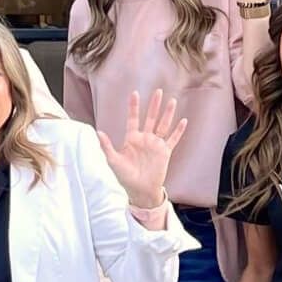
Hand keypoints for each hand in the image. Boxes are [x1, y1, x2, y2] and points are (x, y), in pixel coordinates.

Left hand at [96, 89, 186, 208]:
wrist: (140, 190)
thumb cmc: (125, 177)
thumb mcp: (113, 161)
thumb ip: (107, 146)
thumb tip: (98, 132)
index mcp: (132, 139)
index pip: (133, 119)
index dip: (134, 107)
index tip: (135, 93)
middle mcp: (145, 139)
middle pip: (150, 118)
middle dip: (154, 105)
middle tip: (158, 91)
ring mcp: (156, 145)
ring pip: (163, 125)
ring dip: (168, 114)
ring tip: (172, 101)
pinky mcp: (165, 152)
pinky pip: (173, 139)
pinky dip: (178, 131)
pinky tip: (183, 121)